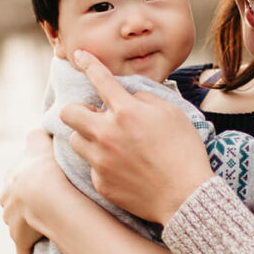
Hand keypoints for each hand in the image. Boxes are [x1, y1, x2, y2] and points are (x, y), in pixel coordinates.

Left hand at [0, 131, 59, 253]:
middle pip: (12, 204)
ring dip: (25, 228)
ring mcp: (12, 221)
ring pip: (15, 225)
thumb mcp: (42, 144)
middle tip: (41, 209)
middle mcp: (8, 200)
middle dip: (21, 207)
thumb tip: (38, 129)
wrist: (47, 195)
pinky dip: (26, 253)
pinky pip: (22, 249)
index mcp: (12, 178)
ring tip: (42, 231)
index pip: (15, 180)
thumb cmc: (48, 168)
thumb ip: (37, 136)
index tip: (40, 186)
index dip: (28, 182)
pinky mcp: (20, 238)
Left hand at [62, 50, 213, 223]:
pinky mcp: (100, 183)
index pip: (99, 79)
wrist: (185, 197)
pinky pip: (91, 166)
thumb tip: (129, 98)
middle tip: (94, 116)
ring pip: (75, 140)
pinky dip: (102, 164)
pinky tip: (122, 168)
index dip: (87, 63)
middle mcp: (107, 134)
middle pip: (68, 112)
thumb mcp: (172, 113)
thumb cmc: (184, 152)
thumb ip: (144, 99)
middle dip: (78, 110)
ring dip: (88, 137)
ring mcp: (100, 161)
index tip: (79, 56)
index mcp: (126, 112)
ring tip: (109, 143)